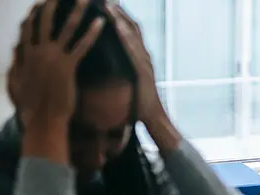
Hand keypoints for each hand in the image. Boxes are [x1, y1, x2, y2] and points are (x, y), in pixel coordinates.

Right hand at [8, 0, 103, 130]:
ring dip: (76, 11)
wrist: (42, 120)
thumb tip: (14, 50)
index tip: (39, 3)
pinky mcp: (67, 67)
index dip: (34, 14)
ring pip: (66, 28)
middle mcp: (38, 52)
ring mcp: (53, 58)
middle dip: (53, 4)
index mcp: (25, 55)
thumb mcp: (15, 83)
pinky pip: (82, 46)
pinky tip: (101, 22)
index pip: (28, 28)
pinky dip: (92, 32)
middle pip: (45, 21)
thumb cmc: (30, 107)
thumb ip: (16, 64)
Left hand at [108, 5, 166, 125]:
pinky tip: (117, 27)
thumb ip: (121, 71)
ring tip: (107, 5)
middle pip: (132, 26)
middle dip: (119, 11)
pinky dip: (125, 37)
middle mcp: (144, 56)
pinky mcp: (144, 71)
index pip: (129, 30)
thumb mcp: (127, 83)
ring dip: (119, 19)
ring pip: (132, 35)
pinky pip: (133, 50)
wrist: (153, 118)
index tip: (105, 4)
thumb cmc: (138, 104)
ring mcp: (145, 62)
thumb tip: (106, 66)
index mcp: (139, 57)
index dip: (119, 16)